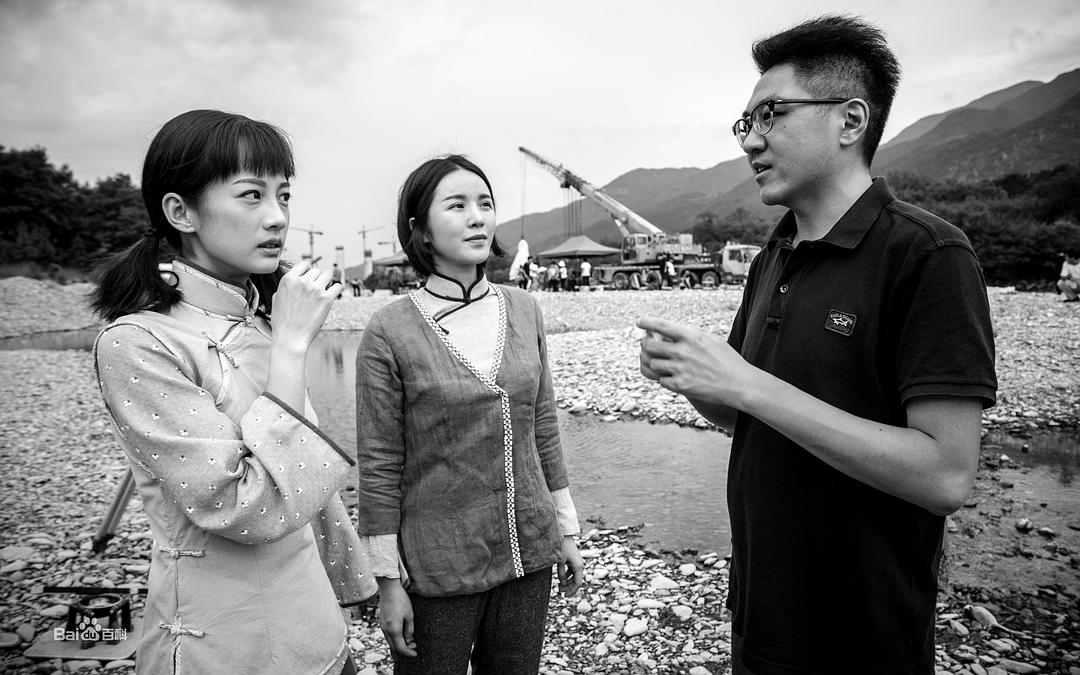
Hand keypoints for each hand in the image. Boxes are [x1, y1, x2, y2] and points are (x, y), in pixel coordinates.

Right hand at [269, 261, 340, 351]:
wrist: (290, 338)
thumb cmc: (282, 321)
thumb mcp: (277, 299)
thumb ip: (286, 286)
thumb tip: (294, 279)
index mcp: (288, 279)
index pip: (304, 265)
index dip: (307, 272)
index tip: (309, 279)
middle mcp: (302, 281)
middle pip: (317, 270)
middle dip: (317, 279)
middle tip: (316, 290)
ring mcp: (315, 289)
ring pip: (328, 274)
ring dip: (327, 281)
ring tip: (325, 290)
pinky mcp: (327, 299)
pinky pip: (338, 286)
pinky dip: (337, 289)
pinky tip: (333, 294)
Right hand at [376, 579, 416, 656]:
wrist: (389, 589)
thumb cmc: (401, 600)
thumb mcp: (410, 616)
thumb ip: (409, 630)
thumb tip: (409, 640)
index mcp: (394, 629)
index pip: (401, 648)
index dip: (408, 652)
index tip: (415, 653)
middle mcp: (386, 630)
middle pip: (394, 646)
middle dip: (404, 649)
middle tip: (414, 646)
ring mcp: (382, 626)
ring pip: (390, 641)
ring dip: (399, 643)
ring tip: (410, 639)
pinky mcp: (381, 622)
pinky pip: (388, 635)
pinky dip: (395, 638)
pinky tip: (402, 633)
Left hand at [557, 536, 584, 596]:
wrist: (564, 535)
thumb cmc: (562, 547)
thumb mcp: (560, 561)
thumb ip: (560, 573)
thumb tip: (562, 583)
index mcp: (578, 566)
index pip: (577, 583)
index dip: (572, 591)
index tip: (566, 596)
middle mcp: (580, 566)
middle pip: (576, 581)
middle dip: (569, 588)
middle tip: (560, 593)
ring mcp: (577, 563)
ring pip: (574, 577)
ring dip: (567, 583)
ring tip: (559, 587)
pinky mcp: (574, 561)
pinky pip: (572, 572)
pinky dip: (567, 577)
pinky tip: (560, 580)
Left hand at [637, 316, 755, 407]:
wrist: (739, 384)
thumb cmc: (728, 360)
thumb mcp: (711, 340)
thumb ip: (691, 336)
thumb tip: (673, 332)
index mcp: (691, 336)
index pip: (661, 325)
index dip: (647, 322)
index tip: (640, 322)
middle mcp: (683, 351)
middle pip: (650, 346)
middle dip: (647, 346)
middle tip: (648, 347)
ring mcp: (681, 369)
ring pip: (653, 364)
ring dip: (657, 364)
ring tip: (665, 365)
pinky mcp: (681, 386)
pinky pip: (661, 381)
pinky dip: (665, 379)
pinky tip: (674, 378)